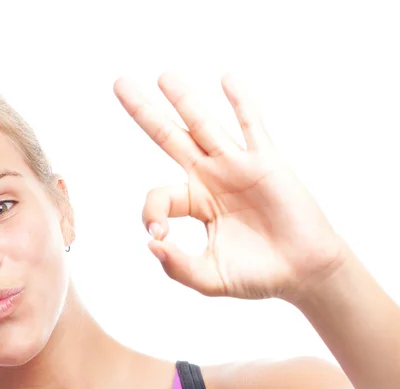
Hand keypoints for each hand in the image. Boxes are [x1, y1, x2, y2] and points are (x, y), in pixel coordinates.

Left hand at [113, 71, 348, 301]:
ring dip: (184, 99)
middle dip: (145, 112)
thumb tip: (151, 244)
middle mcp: (211, 178)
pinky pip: (252, 127)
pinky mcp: (266, 163)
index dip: (150, 214)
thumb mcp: (209, 278)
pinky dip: (241, 104)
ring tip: (163, 76)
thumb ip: (178, 267)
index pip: (158, 196)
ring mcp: (237, 167)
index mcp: (195, 203)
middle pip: (170, 138)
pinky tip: (228, 79)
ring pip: (204, 125)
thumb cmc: (256, 276)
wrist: (301, 273)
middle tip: (120, 84)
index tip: (160, 235)